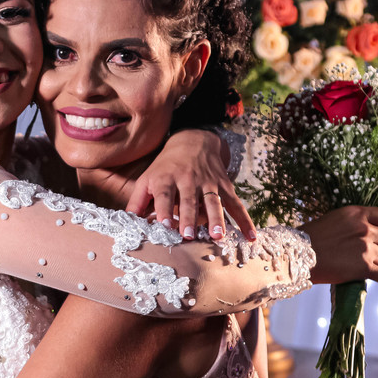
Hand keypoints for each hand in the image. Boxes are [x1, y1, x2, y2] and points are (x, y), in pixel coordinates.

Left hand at [125, 129, 256, 241]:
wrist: (193, 141)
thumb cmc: (164, 167)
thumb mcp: (146, 179)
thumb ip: (136, 202)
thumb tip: (127, 223)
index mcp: (166, 179)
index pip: (164, 195)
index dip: (163, 209)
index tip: (164, 225)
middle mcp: (188, 179)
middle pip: (189, 200)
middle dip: (189, 218)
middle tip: (188, 236)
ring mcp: (208, 182)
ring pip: (213, 201)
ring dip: (217, 219)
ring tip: (218, 236)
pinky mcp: (224, 186)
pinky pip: (235, 204)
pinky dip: (244, 220)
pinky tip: (250, 236)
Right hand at [302, 206, 377, 290]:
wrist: (296, 255)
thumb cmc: (308, 238)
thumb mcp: (332, 220)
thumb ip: (351, 223)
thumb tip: (363, 231)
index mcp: (357, 214)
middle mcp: (364, 229)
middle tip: (364, 252)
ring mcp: (365, 249)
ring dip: (374, 262)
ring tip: (357, 265)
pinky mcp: (363, 268)